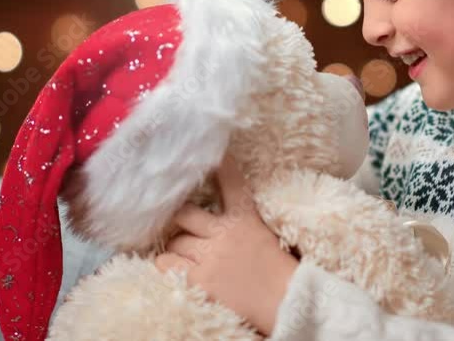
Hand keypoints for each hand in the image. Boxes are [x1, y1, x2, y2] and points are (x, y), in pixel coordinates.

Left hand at [155, 155, 297, 335]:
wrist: (286, 303)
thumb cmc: (277, 271)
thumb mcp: (264, 234)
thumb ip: (241, 221)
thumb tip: (219, 213)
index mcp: (245, 218)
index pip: (231, 184)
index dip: (221, 165)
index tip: (214, 151)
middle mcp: (224, 233)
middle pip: (185, 213)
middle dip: (180, 217)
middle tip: (181, 222)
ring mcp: (210, 256)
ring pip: (176, 240)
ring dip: (178, 247)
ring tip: (188, 254)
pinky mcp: (199, 279)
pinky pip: (167, 263)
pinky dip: (168, 264)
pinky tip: (177, 268)